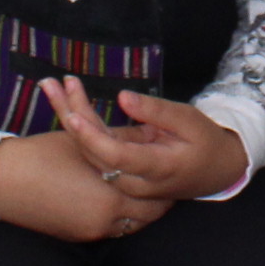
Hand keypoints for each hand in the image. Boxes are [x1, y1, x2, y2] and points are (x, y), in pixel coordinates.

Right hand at [0, 132, 175, 242]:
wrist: (1, 180)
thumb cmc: (43, 155)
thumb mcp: (87, 143)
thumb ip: (122, 140)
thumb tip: (149, 135)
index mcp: (111, 196)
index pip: (155, 198)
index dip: (165, 186)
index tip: (169, 174)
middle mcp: (104, 221)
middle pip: (147, 217)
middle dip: (156, 203)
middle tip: (162, 186)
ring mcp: (89, 232)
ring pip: (129, 226)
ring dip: (137, 212)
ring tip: (143, 192)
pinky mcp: (75, 237)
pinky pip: (108, 230)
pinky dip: (116, 218)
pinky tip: (115, 200)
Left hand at [45, 77, 248, 202]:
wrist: (215, 172)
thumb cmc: (205, 141)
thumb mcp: (189, 120)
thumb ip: (157, 111)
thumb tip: (123, 97)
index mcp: (157, 168)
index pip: (116, 156)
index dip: (93, 138)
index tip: (73, 116)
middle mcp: (135, 181)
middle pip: (94, 154)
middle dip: (70, 118)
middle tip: (50, 84)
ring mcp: (125, 181)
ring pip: (89, 154)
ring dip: (68, 117)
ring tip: (51, 86)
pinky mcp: (120, 172)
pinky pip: (96, 151)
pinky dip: (79, 126)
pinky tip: (64, 102)